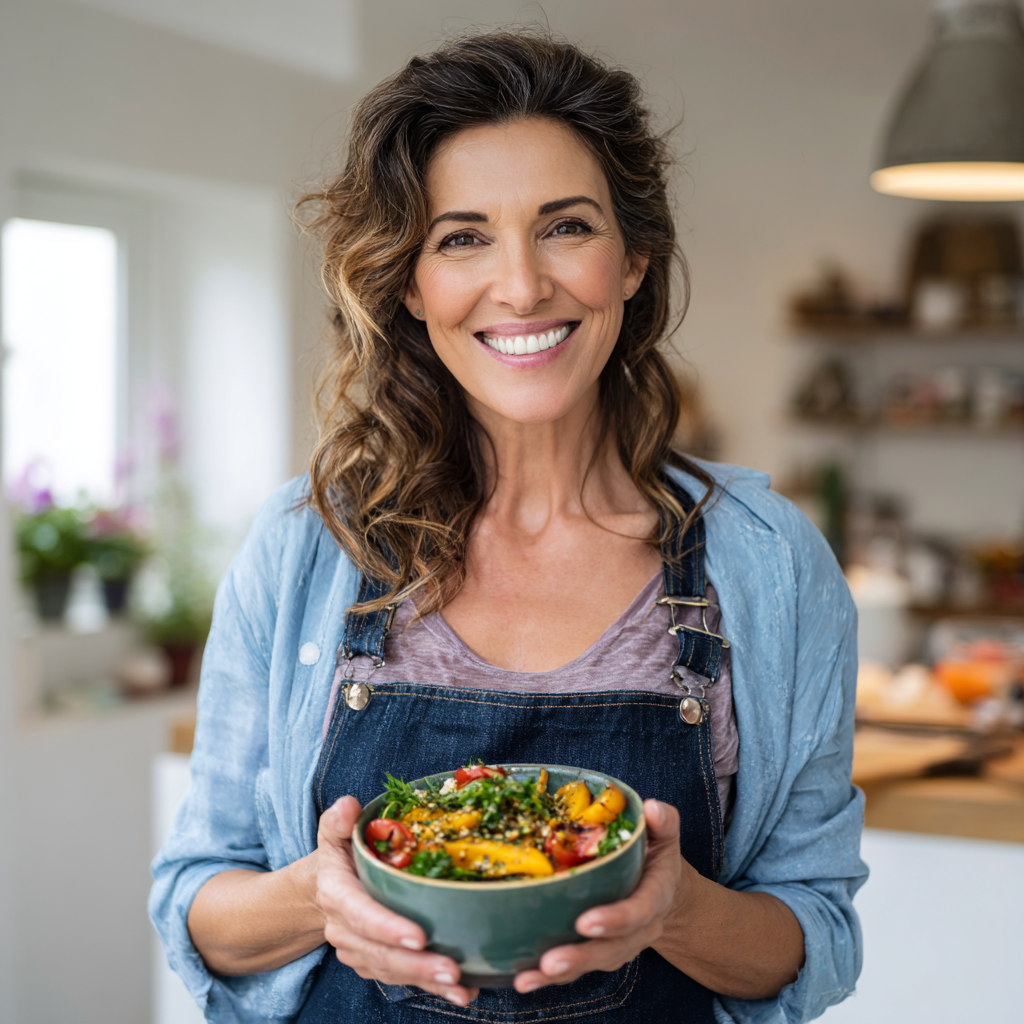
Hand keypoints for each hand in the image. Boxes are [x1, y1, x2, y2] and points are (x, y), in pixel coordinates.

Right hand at [316, 796, 479, 1006]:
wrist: (323, 888)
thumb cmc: (339, 856)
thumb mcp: (334, 833)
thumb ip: (338, 821)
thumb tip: (348, 806)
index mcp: (337, 894)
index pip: (361, 915)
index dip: (388, 928)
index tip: (419, 936)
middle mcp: (344, 930)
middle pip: (381, 953)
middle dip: (417, 965)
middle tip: (453, 970)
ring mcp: (359, 951)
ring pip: (393, 972)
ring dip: (427, 981)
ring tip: (462, 985)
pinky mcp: (373, 964)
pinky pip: (402, 979)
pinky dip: (430, 988)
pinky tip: (463, 991)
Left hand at [512, 799, 682, 992]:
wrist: (664, 888)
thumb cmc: (657, 855)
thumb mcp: (665, 835)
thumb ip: (663, 821)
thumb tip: (651, 807)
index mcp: (656, 895)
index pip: (639, 910)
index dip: (615, 919)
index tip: (586, 922)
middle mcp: (641, 928)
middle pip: (613, 948)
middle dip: (581, 956)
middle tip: (550, 961)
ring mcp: (621, 944)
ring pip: (593, 963)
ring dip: (561, 973)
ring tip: (527, 977)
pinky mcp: (601, 952)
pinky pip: (578, 968)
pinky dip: (550, 978)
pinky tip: (522, 978)